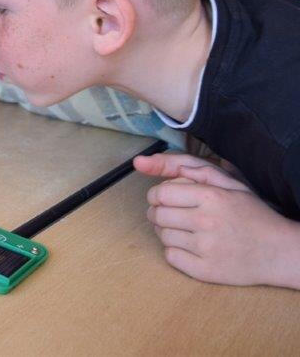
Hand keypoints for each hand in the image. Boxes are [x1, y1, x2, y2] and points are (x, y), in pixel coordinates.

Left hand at [135, 153, 299, 287]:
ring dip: (167, 232)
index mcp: (211, 197)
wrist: (280, 251)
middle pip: (157, 215)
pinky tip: (190, 247)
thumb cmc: (252, 214)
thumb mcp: (229, 184)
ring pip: (162, 236)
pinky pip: (170, 257)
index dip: (156, 196)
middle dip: (158, 213)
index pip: (160, 194)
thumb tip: (152, 163)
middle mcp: (206, 222)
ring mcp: (205, 248)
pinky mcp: (205, 270)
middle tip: (171, 215)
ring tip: (184, 231)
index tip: (162, 199)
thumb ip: (193, 169)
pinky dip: (175, 252)